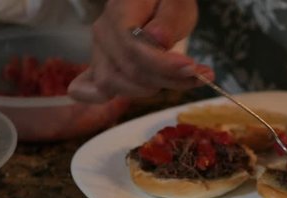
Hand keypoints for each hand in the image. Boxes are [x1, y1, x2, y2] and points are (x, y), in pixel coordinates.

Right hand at [68, 0, 212, 102]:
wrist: (155, 3)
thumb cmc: (167, 1)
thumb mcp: (177, 3)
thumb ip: (169, 20)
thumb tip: (157, 39)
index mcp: (119, 12)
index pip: (132, 47)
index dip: (161, 64)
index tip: (192, 68)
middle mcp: (102, 34)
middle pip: (126, 70)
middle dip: (166, 79)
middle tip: (198, 75)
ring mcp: (98, 52)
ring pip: (113, 84)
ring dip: (149, 90)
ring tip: (181, 81)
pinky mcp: (101, 67)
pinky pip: (88, 89)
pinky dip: (100, 98)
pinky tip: (118, 97)